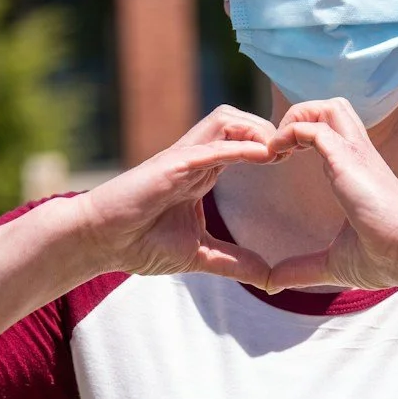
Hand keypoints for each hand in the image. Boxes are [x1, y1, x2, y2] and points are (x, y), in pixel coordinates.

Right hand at [72, 107, 280, 285]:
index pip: (244, 141)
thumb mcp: (199, 254)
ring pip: (225, 120)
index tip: (297, 160)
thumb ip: (233, 261)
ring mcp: (182, 159)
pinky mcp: (169, 167)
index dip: (272, 144)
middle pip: (240, 120)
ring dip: (256, 130)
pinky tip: (262, 155)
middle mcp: (194, 159)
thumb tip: (267, 278)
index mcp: (203, 172)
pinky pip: (207, 148)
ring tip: (280, 151)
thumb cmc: (139, 242)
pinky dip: (236, 148)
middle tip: (296, 149)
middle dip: (271, 129)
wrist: (99, 242)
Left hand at [263, 99, 397, 292]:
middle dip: (300, 116)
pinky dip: (290, 133)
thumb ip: (301, 269)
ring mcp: (355, 153)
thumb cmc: (384, 258)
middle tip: (279, 149)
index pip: (331, 130)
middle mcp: (358, 155)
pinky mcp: (348, 159)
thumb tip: (272, 285)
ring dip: (295, 118)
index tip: (279, 160)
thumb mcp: (333, 263)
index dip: (301, 136)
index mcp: (356, 171)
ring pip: (325, 106)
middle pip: (331, 107)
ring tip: (277, 148)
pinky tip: (276, 157)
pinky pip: (314, 127)